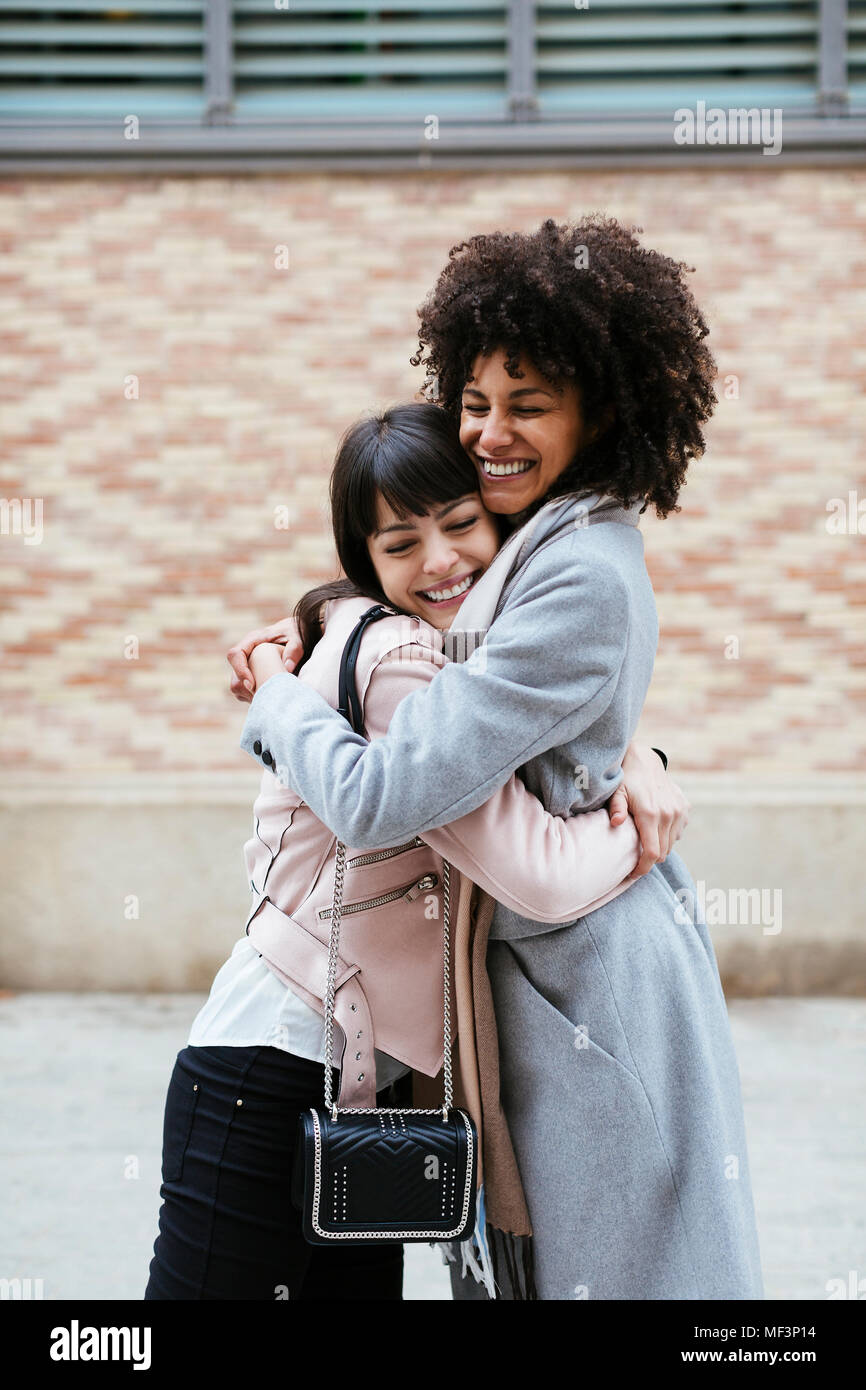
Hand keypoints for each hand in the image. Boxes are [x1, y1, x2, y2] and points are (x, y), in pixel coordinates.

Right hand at [227, 617, 303, 702]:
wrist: (295, 633)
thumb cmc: (295, 633)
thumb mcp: (297, 638)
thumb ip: (294, 650)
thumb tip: (287, 667)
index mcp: (253, 640)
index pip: (235, 654)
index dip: (240, 670)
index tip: (252, 685)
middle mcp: (246, 652)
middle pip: (234, 675)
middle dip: (247, 689)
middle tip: (266, 696)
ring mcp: (246, 665)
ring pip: (237, 685)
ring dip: (250, 695)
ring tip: (271, 696)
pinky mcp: (249, 675)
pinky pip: (244, 691)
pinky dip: (254, 697)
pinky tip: (270, 696)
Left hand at [608, 741, 689, 876]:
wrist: (645, 761)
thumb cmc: (626, 779)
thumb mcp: (616, 792)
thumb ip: (616, 808)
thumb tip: (615, 823)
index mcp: (651, 814)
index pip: (652, 852)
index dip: (643, 868)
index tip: (633, 874)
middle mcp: (669, 814)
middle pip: (663, 852)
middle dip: (649, 858)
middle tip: (634, 857)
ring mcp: (679, 811)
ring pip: (671, 843)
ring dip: (660, 845)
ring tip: (644, 838)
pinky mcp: (685, 808)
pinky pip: (678, 831)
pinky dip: (669, 834)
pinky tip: (656, 825)